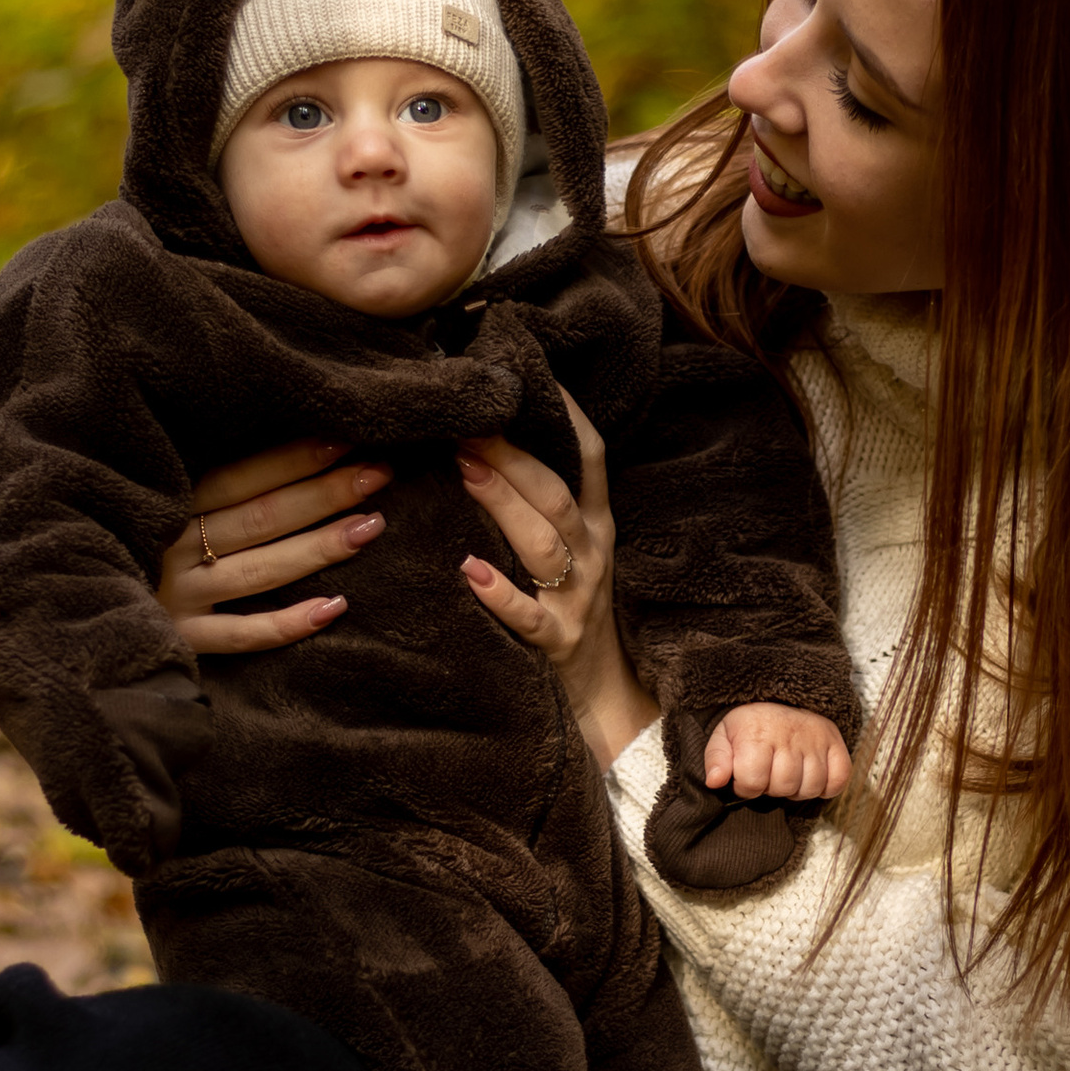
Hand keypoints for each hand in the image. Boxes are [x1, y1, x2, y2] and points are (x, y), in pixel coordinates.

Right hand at [157, 440, 388, 657]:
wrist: (75, 617)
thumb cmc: (134, 547)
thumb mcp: (158, 507)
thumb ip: (206, 489)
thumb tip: (290, 454)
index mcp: (168, 505)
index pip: (240, 477)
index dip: (294, 459)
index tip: (346, 441)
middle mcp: (172, 547)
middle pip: (260, 518)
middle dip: (324, 494)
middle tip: (379, 474)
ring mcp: (177, 596)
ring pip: (259, 571)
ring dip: (319, 547)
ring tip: (372, 526)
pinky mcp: (181, 640)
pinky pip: (241, 635)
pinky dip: (287, 624)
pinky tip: (335, 608)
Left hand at [459, 391, 657, 769]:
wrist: (604, 698)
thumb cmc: (571, 608)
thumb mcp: (570, 549)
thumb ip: (540, 502)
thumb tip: (484, 439)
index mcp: (594, 524)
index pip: (589, 456)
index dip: (566, 413)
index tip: (530, 373)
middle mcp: (591, 554)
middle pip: (555, 495)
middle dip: (512, 456)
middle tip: (466, 424)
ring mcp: (577, 599)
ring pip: (544, 545)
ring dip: (503, 505)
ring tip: (465, 472)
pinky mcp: (557, 643)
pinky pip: (530, 617)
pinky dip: (500, 595)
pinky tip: (470, 573)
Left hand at [706, 706, 852, 802]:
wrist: (782, 698)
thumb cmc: (751, 725)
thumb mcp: (724, 736)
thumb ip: (716, 759)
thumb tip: (714, 782)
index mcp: (757, 734)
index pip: (753, 781)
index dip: (746, 786)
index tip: (746, 775)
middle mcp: (788, 735)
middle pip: (783, 785)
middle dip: (772, 787)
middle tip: (769, 772)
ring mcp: (815, 739)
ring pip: (810, 786)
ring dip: (797, 789)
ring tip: (788, 774)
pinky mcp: (835, 744)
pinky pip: (838, 780)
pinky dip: (827, 786)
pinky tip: (811, 776)